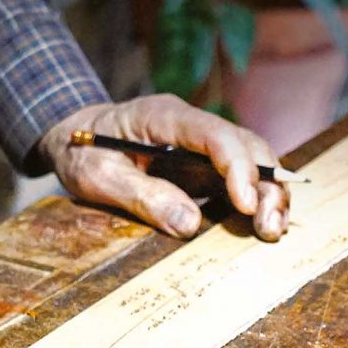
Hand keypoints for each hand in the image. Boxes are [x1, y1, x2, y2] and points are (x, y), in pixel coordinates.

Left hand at [37, 94, 289, 240]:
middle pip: (244, 144)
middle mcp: (190, 124)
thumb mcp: (97, 176)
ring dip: (268, 192)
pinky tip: (262, 223)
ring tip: (273, 230)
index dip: (236, 167)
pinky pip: (238, 175)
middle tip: (270, 226)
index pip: (213, 134)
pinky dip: (254, 198)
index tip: (245, 204)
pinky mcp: (202, 162)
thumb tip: (190, 226)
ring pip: (250, 158)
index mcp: (163, 116)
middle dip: (265, 183)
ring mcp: (200, 141)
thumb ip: (141, 197)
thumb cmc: (81, 151)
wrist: (74, 135)